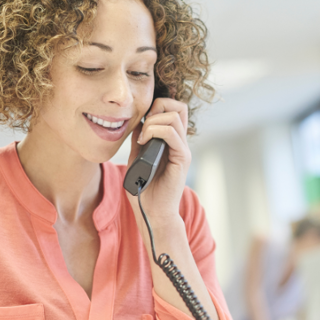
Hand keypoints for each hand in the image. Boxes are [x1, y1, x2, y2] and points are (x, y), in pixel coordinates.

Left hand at [126, 97, 190, 221]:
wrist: (153, 212)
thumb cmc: (145, 189)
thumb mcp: (138, 157)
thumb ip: (140, 140)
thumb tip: (136, 122)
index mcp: (172, 141)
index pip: (173, 109)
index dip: (157, 107)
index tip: (142, 121)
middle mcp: (180, 143)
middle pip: (179, 106)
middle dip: (158, 107)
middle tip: (145, 124)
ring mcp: (183, 150)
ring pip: (175, 116)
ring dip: (154, 121)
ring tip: (143, 137)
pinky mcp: (182, 158)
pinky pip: (173, 133)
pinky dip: (156, 131)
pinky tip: (144, 141)